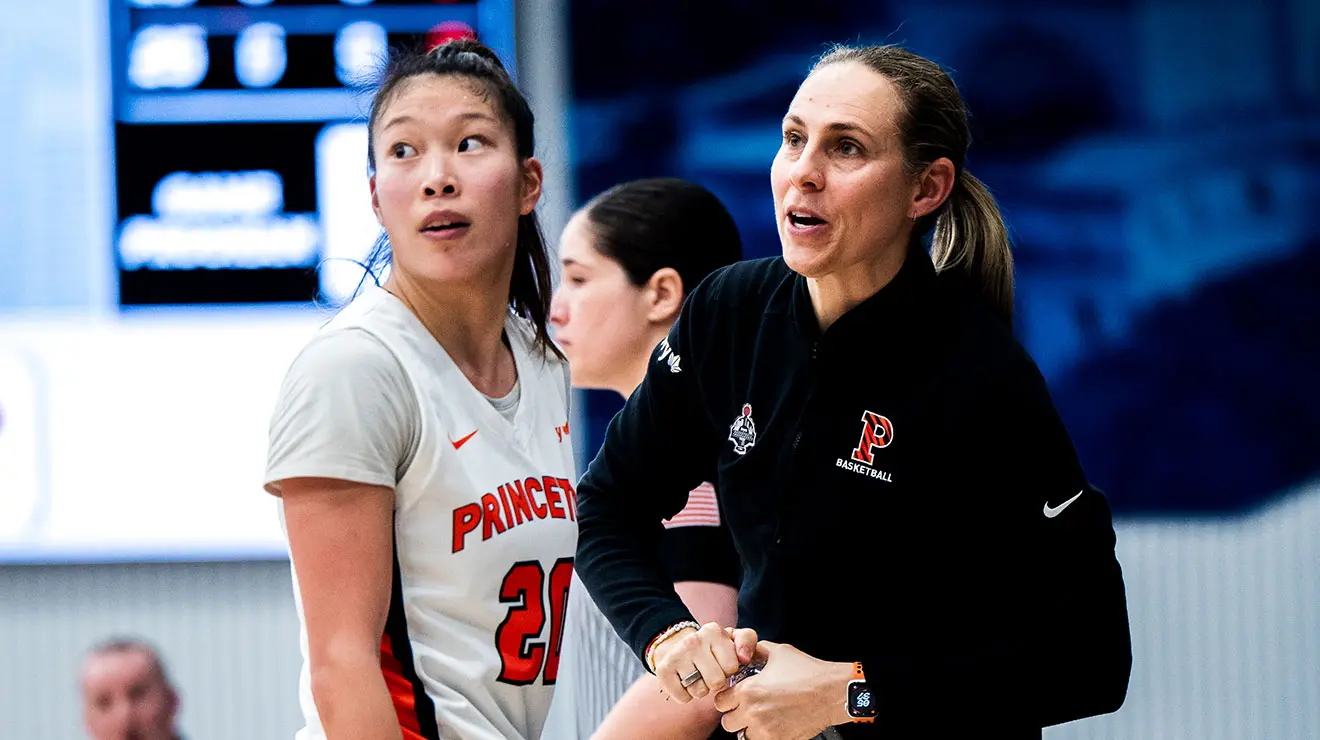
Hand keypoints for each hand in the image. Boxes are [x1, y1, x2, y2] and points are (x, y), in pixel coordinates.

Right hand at [653, 623, 757, 702]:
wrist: (679, 647)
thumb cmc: (713, 647)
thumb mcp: (733, 638)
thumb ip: (747, 640)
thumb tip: (744, 658)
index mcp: (713, 631)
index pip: (731, 667)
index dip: (729, 669)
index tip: (722, 662)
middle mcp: (693, 641)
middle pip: (716, 682)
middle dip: (716, 682)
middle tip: (709, 672)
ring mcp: (676, 655)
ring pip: (700, 692)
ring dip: (701, 689)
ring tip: (697, 676)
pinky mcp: (663, 671)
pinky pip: (683, 698)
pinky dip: (686, 696)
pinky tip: (685, 682)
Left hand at [712, 641, 852, 739]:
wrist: (832, 693)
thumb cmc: (809, 673)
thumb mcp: (779, 653)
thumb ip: (758, 651)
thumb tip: (748, 650)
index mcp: (749, 690)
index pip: (720, 701)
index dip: (726, 697)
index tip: (733, 697)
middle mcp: (753, 712)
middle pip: (727, 722)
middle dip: (735, 714)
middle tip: (746, 708)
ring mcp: (765, 729)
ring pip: (742, 735)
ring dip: (748, 727)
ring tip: (760, 717)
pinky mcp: (778, 739)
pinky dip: (762, 735)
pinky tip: (772, 724)